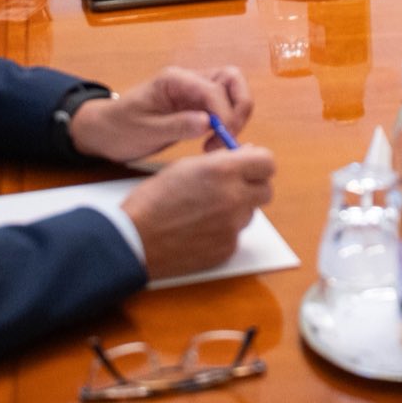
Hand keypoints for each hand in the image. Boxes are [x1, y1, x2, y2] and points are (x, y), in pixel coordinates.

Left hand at [69, 65, 254, 162]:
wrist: (103, 131)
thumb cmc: (119, 129)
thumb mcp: (145, 131)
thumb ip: (177, 125)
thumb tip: (208, 123)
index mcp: (174, 80)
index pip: (213, 89)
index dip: (224, 114)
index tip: (222, 140)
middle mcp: (188, 79)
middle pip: (232, 80)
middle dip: (237, 109)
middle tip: (227, 137)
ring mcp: (194, 90)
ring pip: (232, 91)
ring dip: (235, 115)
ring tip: (219, 143)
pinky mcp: (196, 104)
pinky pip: (223, 106)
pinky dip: (227, 122)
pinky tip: (212, 142)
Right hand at [120, 147, 276, 280]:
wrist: (133, 240)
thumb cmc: (153, 200)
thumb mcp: (185, 166)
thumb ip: (221, 159)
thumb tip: (247, 153)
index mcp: (223, 171)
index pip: (268, 162)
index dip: (259, 163)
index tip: (250, 166)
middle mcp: (233, 198)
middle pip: (265, 190)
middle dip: (252, 186)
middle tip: (231, 187)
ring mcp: (232, 227)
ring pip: (250, 213)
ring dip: (237, 209)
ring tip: (205, 210)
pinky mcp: (226, 249)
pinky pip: (236, 235)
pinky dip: (224, 231)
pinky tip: (200, 229)